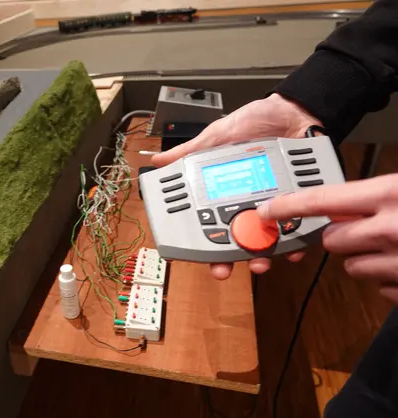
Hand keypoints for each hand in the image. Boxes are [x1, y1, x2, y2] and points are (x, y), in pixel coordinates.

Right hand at [152, 93, 322, 279]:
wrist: (294, 110)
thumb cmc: (254, 123)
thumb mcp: (216, 137)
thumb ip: (189, 152)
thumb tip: (157, 161)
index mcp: (226, 193)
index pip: (212, 224)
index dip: (206, 245)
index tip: (200, 257)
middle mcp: (250, 204)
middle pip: (238, 240)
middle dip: (232, 259)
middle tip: (226, 268)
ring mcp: (276, 206)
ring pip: (268, 241)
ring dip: (263, 256)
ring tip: (261, 261)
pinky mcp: (300, 204)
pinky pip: (300, 229)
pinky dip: (298, 243)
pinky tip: (293, 248)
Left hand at [258, 175, 397, 303]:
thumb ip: (375, 193)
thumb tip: (341, 200)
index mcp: (388, 194)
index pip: (320, 200)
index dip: (288, 206)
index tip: (267, 211)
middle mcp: (387, 229)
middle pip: (331, 238)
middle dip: (339, 234)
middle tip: (365, 227)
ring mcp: (395, 262)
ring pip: (351, 265)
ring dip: (363, 257)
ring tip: (393, 244)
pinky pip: (378, 286)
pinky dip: (386, 276)